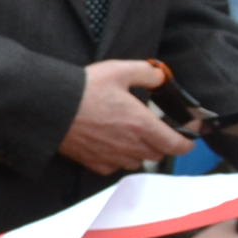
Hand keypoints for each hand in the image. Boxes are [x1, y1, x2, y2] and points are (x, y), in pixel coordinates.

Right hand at [59, 58, 191, 174]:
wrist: (50, 107)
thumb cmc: (84, 89)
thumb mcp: (120, 70)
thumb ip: (148, 73)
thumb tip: (161, 78)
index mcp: (143, 125)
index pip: (177, 145)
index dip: (187, 142)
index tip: (187, 136)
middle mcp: (131, 146)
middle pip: (158, 154)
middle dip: (161, 143)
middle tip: (154, 128)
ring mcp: (112, 156)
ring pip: (137, 162)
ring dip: (140, 152)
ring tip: (131, 136)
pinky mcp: (94, 162)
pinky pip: (114, 167)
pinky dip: (117, 159)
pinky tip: (110, 145)